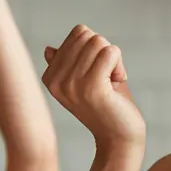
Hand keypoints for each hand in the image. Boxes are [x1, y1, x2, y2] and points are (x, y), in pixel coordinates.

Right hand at [42, 26, 144, 146]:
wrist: (120, 138)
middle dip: (105, 53)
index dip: (96, 49)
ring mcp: (71, 84)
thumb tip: (49, 49)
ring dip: (114, 62)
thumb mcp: (85, 79)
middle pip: (88, 35)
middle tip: (107, 80)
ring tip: (111, 85)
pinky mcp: (91, 87)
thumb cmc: (107, 106)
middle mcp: (56, 80)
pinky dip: (120, 66)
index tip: (98, 74)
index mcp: (50, 77)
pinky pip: (111, 52)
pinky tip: (117, 85)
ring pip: (100, 42)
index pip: (78, 33)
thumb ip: (68, 64)